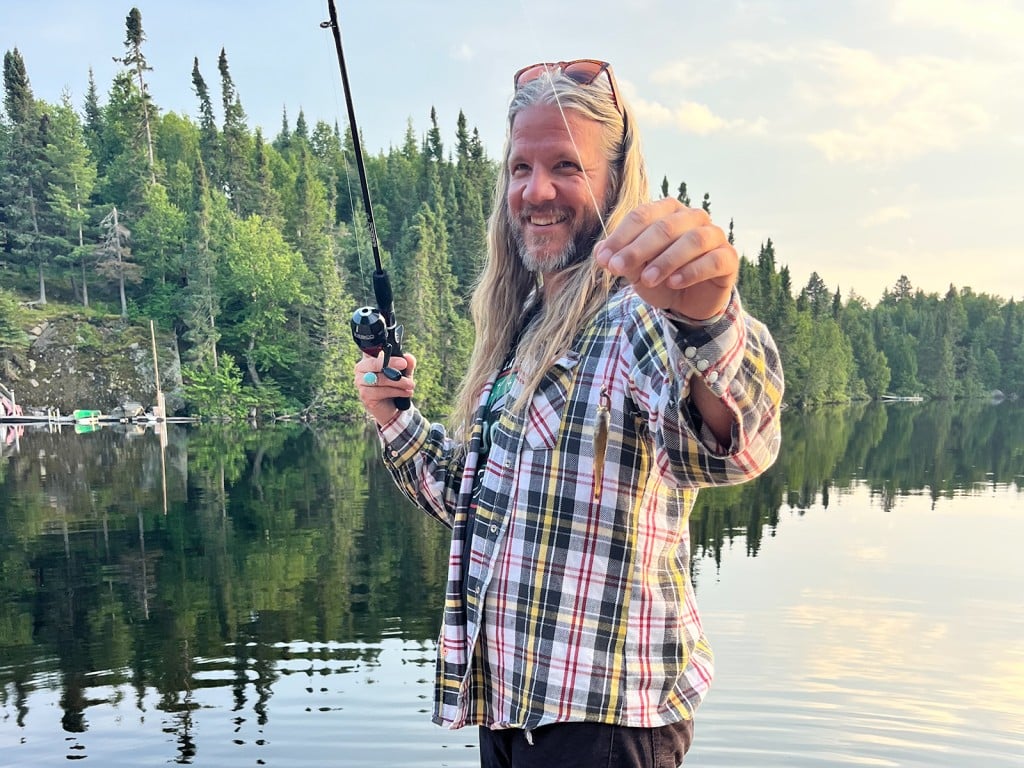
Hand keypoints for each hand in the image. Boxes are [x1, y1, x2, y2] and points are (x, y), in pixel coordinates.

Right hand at [354, 351, 415, 425]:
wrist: (392, 408)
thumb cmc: (395, 386)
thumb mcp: (404, 374)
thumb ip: (407, 365)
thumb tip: (409, 358)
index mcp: (368, 359)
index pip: (371, 350)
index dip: (382, 350)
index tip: (396, 354)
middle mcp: (361, 369)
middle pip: (374, 363)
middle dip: (391, 364)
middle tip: (405, 365)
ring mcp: (360, 383)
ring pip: (380, 379)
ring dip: (398, 382)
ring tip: (411, 384)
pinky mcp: (365, 396)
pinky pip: (381, 391)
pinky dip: (396, 391)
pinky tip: (406, 393)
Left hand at [594, 198, 736, 319]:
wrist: (688, 301)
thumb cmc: (660, 277)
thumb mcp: (636, 270)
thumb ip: (620, 259)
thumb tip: (601, 253)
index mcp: (667, 212)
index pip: (642, 216)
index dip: (621, 237)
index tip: (604, 260)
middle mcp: (693, 218)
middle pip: (665, 226)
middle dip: (638, 249)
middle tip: (618, 268)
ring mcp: (714, 236)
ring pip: (692, 240)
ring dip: (666, 260)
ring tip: (647, 280)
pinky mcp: (728, 258)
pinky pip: (713, 260)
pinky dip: (692, 271)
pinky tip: (674, 282)